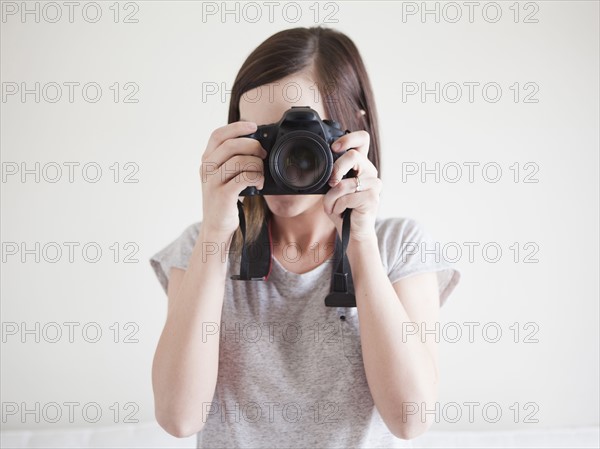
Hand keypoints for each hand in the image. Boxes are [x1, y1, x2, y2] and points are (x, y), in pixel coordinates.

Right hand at [199, 121, 266, 238]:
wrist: (216, 226)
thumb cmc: (225, 199)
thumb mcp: (224, 176)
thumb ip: (233, 159)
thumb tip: (257, 144)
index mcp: (206, 160)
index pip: (218, 135)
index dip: (236, 127)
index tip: (253, 126)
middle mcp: (206, 168)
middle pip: (232, 145)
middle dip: (253, 146)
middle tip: (263, 154)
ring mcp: (212, 182)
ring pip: (240, 160)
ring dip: (257, 165)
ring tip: (261, 174)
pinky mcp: (222, 194)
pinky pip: (244, 177)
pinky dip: (256, 177)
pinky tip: (259, 184)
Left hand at [322, 130, 381, 241]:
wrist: (353, 231)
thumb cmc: (343, 208)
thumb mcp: (332, 187)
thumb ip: (331, 174)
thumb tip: (320, 166)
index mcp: (361, 165)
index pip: (362, 139)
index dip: (348, 138)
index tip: (334, 147)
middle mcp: (370, 172)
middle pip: (353, 156)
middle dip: (336, 169)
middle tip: (330, 183)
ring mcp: (374, 185)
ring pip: (344, 183)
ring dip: (331, 198)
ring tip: (332, 206)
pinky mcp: (372, 198)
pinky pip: (346, 198)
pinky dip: (336, 206)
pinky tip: (340, 212)